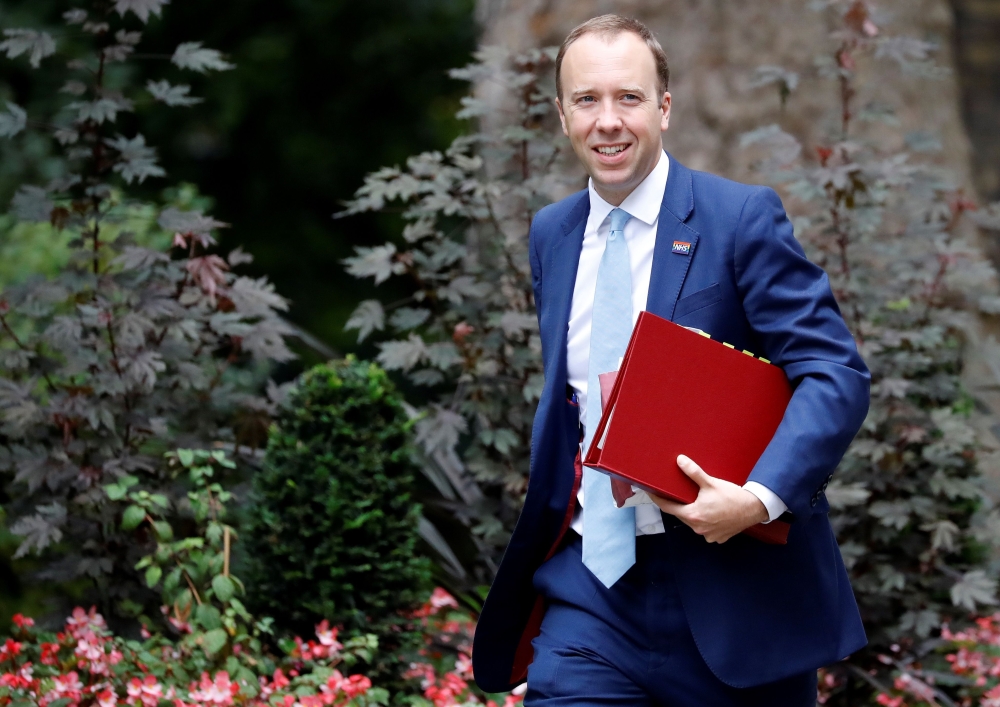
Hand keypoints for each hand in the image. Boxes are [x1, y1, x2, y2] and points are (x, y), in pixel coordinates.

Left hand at [651, 455, 768, 543]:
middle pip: (681, 515)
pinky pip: (706, 530)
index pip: (668, 508)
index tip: (651, 494)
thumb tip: (680, 460)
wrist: (754, 508)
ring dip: (694, 514)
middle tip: (680, 494)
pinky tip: (711, 513)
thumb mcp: (710, 483)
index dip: (658, 500)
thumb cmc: (732, 496)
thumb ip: (693, 472)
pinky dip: (706, 522)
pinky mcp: (718, 538)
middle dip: (680, 505)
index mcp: (693, 515)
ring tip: (699, 503)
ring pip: (694, 523)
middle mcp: (698, 529)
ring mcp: (708, 535)